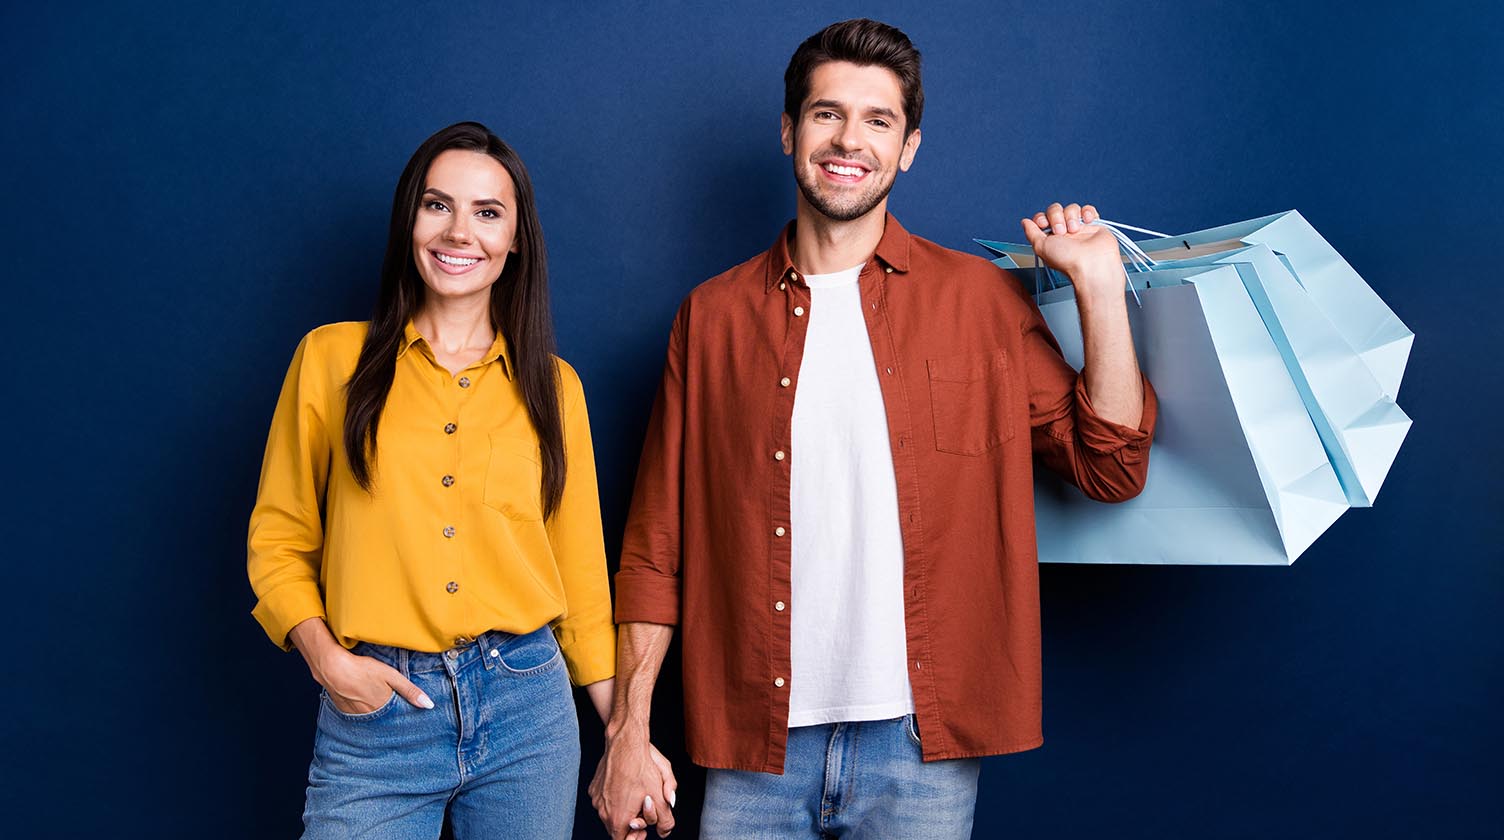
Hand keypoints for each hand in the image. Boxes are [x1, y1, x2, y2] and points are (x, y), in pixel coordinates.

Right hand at [316, 647, 433, 713]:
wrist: (331, 668)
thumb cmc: (362, 669)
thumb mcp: (391, 676)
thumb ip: (410, 691)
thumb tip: (429, 705)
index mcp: (383, 709)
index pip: (398, 717)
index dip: (404, 713)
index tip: (409, 712)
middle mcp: (370, 716)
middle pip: (385, 718)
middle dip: (391, 714)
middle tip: (391, 704)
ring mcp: (355, 715)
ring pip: (371, 716)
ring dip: (376, 711)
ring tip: (375, 698)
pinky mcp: (344, 711)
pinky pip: (358, 714)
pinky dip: (363, 708)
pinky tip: (362, 698)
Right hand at [592, 732, 677, 838]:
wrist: (625, 743)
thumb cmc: (642, 768)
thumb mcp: (661, 796)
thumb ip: (665, 820)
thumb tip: (665, 831)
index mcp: (617, 819)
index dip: (635, 838)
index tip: (644, 829)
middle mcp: (602, 811)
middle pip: (616, 829)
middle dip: (630, 823)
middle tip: (642, 811)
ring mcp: (596, 799)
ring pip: (609, 814)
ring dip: (622, 810)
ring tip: (635, 796)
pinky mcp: (594, 788)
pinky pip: (603, 800)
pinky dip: (614, 798)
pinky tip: (626, 786)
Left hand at [1020, 202, 1124, 300]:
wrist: (1092, 263)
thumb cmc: (1067, 260)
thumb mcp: (1041, 247)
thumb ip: (1031, 233)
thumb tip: (1025, 222)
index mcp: (1051, 238)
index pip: (1042, 219)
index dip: (1042, 218)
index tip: (1044, 224)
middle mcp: (1064, 232)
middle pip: (1056, 210)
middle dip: (1056, 217)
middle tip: (1061, 231)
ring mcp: (1079, 228)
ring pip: (1071, 208)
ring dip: (1071, 216)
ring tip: (1075, 230)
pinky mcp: (1094, 225)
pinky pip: (1088, 210)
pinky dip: (1087, 212)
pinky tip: (1088, 221)